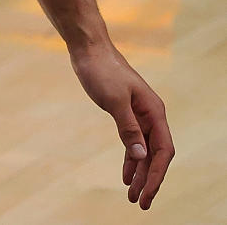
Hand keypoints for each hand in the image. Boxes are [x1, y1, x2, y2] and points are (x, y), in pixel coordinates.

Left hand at [70, 42, 173, 209]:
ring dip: (138, 172)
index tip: (147, 194)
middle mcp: (151, 115)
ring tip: (132, 195)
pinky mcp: (125, 113)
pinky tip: (125, 175)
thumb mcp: (114, 101)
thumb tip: (141, 155)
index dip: (156, 174)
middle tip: (140, 203)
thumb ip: (128, 128)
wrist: (88, 49)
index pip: (162, 151)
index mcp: (154, 112)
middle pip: (155, 155)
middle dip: (149, 179)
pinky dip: (129, 159)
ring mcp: (139, 115)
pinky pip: (132, 142)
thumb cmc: (102, 70)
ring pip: (144, 151)